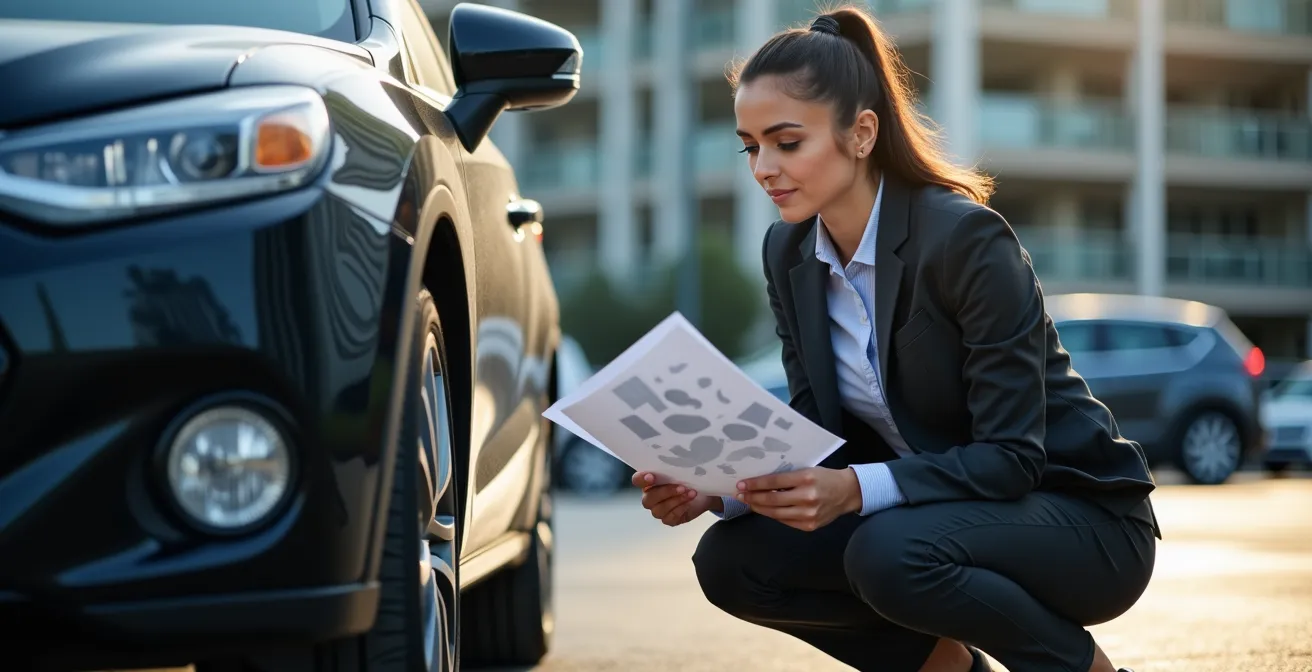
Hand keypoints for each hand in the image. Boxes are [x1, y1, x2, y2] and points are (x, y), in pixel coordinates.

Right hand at [633, 472, 718, 526]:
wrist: (704, 493)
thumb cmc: (691, 478)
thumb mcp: (683, 470)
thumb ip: (674, 466)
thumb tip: (677, 458)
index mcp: (649, 481)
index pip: (637, 480)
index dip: (641, 479)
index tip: (652, 477)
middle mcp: (650, 496)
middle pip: (648, 499)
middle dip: (665, 492)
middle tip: (681, 486)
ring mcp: (658, 510)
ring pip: (658, 510)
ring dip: (676, 501)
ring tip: (691, 493)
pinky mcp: (669, 519)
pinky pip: (669, 518)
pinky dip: (680, 509)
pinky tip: (689, 503)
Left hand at [734, 466, 861, 531]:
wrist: (847, 493)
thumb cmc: (824, 478)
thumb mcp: (807, 470)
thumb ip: (787, 477)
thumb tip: (760, 482)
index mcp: (806, 478)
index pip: (774, 482)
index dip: (755, 484)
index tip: (741, 484)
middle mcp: (807, 497)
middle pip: (772, 500)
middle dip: (752, 497)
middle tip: (739, 494)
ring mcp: (809, 514)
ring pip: (776, 513)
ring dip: (759, 508)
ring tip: (748, 502)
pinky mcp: (809, 526)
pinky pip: (785, 521)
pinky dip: (773, 515)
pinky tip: (764, 510)